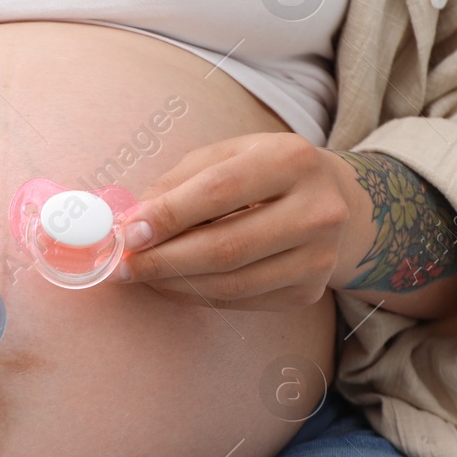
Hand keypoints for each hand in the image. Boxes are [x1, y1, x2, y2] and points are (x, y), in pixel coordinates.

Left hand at [114, 133, 360, 310]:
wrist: (335, 201)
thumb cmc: (263, 172)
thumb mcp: (225, 155)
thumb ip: (177, 183)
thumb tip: (130, 223)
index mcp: (291, 160)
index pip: (219, 191)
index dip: (168, 216)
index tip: (127, 233)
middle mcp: (317, 210)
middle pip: (226, 246)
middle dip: (163, 260)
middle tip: (122, 266)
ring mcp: (319, 257)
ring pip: (231, 282)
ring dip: (174, 283)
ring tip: (140, 275)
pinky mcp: (309, 291)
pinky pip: (240, 300)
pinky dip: (196, 295)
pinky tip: (170, 284)